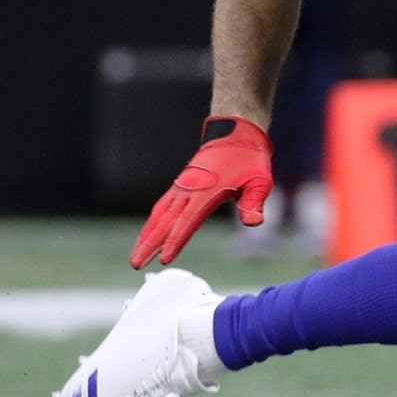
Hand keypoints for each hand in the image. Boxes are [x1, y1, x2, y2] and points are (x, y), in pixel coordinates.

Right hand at [128, 116, 273, 268]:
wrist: (238, 133)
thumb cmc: (250, 158)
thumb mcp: (260, 181)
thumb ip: (254, 203)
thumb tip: (253, 223)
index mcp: (207, 191)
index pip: (187, 221)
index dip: (175, 240)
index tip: (164, 258)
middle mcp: (189, 189)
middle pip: (165, 220)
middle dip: (149, 243)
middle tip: (136, 264)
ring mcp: (183, 186)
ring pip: (159, 213)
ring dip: (146, 234)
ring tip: (136, 255)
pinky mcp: (182, 184)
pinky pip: (163, 205)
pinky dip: (153, 221)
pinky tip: (148, 233)